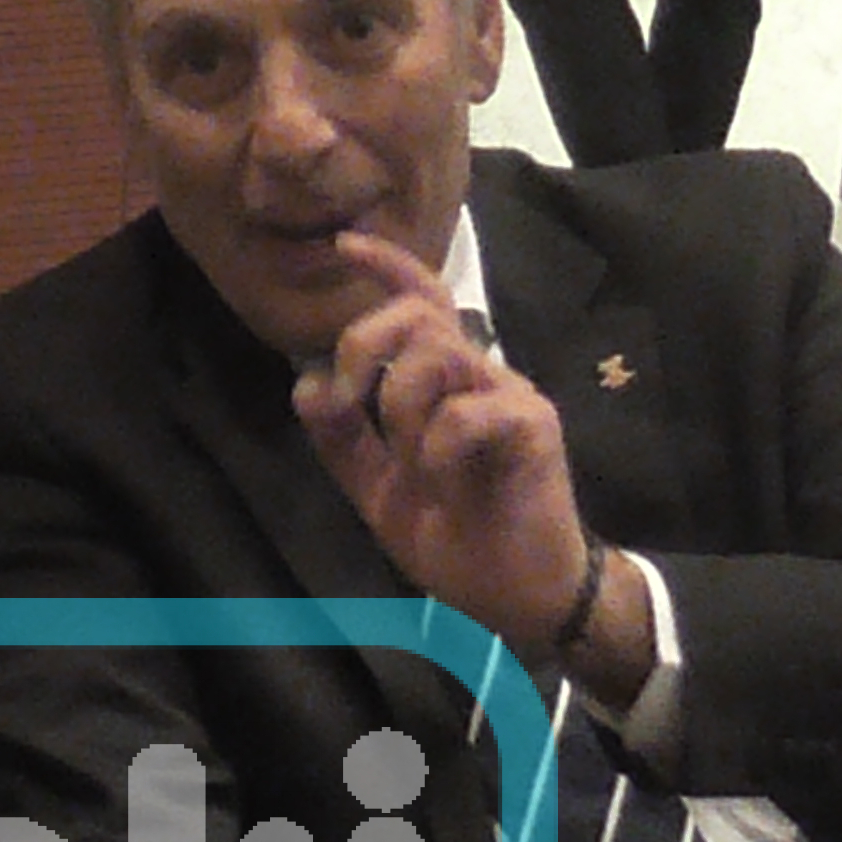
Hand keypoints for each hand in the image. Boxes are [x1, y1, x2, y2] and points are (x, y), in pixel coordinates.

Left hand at [288, 234, 597, 660]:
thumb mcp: (377, 489)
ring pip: (438, 354)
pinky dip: (438, 450)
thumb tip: (306, 384)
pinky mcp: (535, 426)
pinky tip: (449, 484)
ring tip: (415, 463)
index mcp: (446, 382)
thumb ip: (342, 440)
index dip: (386, 265)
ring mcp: (511, 396)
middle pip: (418, 314)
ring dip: (402, 408)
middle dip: (364, 345)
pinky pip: (466, 414)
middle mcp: (481, 374)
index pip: (421, 302)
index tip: (342, 244)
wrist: (513, 597)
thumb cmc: (456, 537)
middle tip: (350, 401)